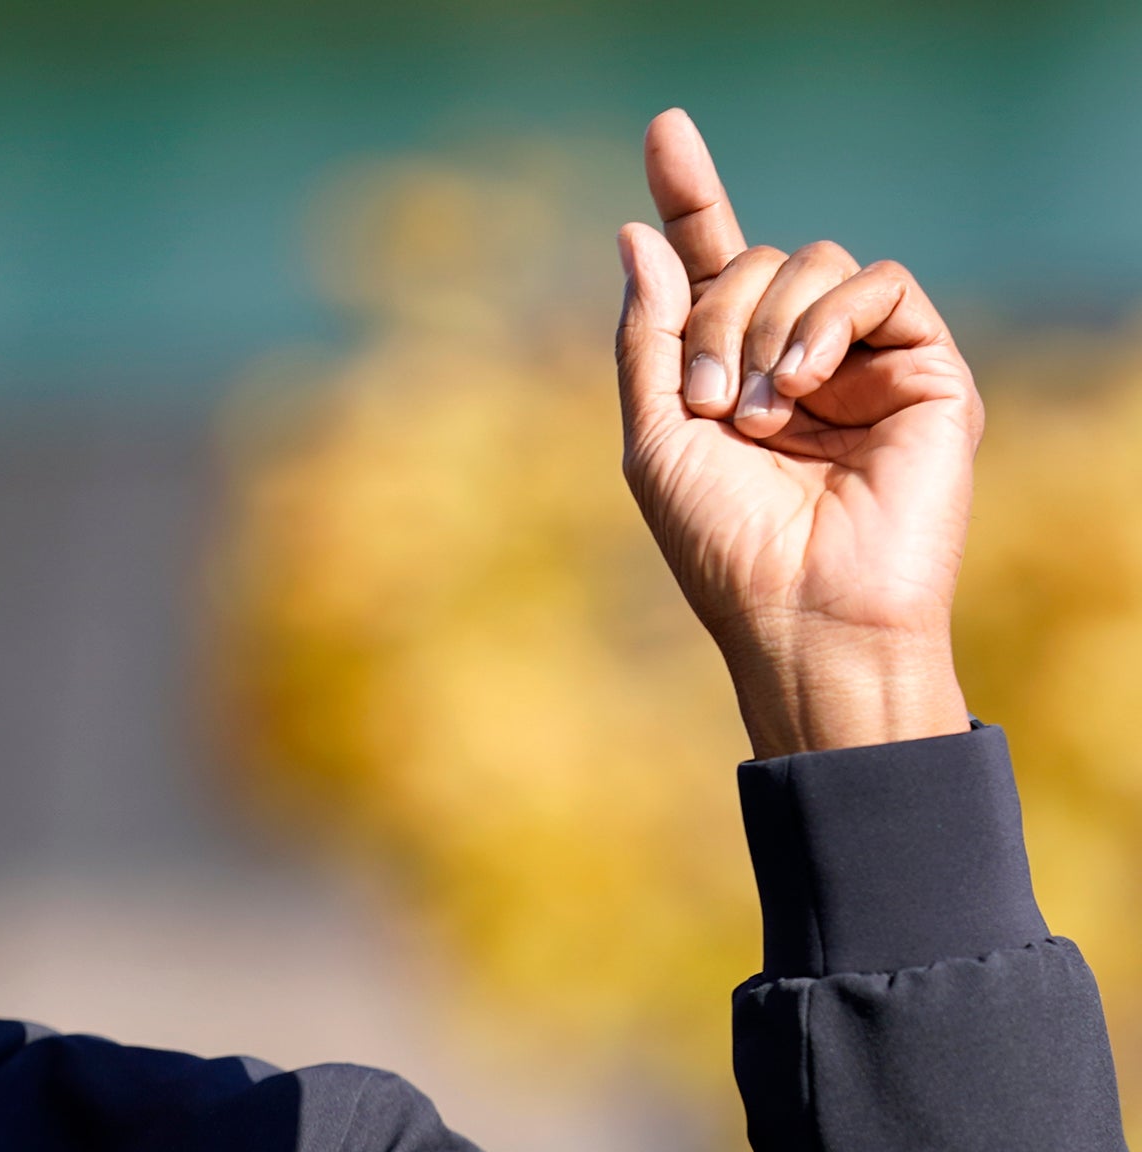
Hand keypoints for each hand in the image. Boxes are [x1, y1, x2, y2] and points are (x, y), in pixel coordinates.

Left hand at [616, 108, 978, 757]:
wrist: (803, 613)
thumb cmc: (723, 546)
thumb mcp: (655, 438)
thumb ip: (647, 335)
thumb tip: (637, 232)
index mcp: (729, 370)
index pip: (712, 263)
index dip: (689, 197)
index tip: (666, 129)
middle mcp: (794, 357)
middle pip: (751, 262)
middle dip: (713, 320)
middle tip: (709, 404)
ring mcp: (861, 361)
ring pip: (814, 262)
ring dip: (766, 327)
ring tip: (758, 414)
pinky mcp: (923, 369)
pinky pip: (881, 285)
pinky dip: (831, 320)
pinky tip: (803, 384)